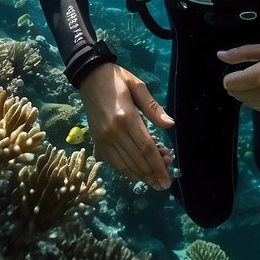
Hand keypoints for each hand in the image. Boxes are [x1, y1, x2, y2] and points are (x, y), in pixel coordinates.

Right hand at [78, 63, 174, 189]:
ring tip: (154, 182)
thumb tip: (170, 125)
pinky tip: (136, 175)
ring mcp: (103, 138)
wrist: (89, 76)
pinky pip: (112, 162)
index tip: (167, 179)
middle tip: (165, 184)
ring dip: (140, 176)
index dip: (158, 166)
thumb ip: (153, 107)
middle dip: (152, 175)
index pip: (146, 148)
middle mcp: (114, 132)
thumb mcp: (138, 86)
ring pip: (124, 165)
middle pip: (137, 160)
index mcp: (127, 117)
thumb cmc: (117, 78)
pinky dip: (125, 171)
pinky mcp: (97, 140)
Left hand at [218, 41, 259, 113]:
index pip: (230, 83)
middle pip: (237, 94)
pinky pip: (259, 109)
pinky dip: (258, 100)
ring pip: (247, 103)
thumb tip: (220, 55)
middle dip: (238, 85)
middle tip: (250, 74)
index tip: (239, 70)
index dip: (230, 76)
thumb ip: (244, 52)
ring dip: (247, 93)